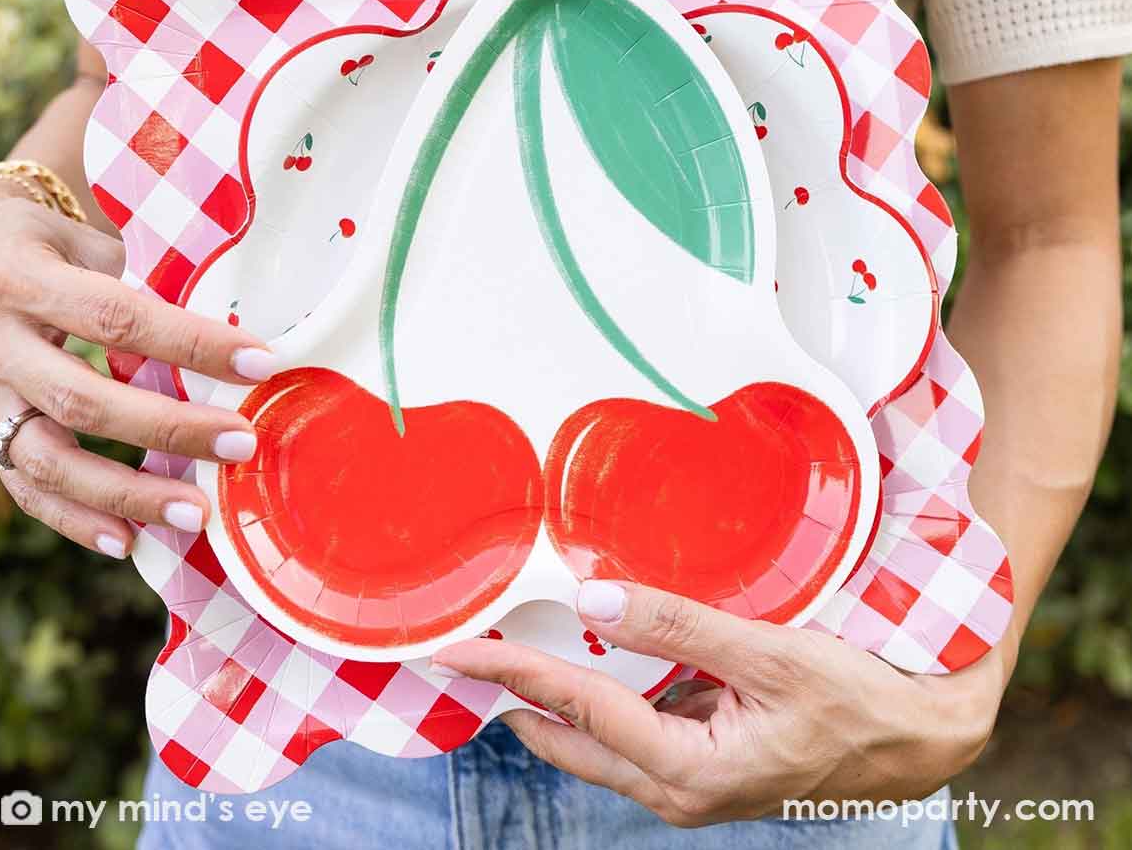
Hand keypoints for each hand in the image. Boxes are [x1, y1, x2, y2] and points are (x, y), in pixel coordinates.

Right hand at [0, 188, 278, 558]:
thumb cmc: (34, 241)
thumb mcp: (77, 238)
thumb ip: (140, 276)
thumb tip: (230, 321)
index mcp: (19, 278)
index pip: (117, 318)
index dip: (191, 344)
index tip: (259, 363)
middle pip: (85, 400)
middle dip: (171, 429)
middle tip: (241, 443)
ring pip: (50, 461)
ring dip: (128, 494)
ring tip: (197, 513)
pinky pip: (26, 487)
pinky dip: (76, 520)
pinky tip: (127, 540)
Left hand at [430, 580, 1004, 826]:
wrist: (922, 740)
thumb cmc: (859, 701)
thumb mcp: (771, 654)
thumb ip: (680, 626)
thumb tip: (596, 596)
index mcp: (687, 772)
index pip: (578, 710)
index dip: (514, 672)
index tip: (461, 648)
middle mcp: (677, 788)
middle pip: (570, 738)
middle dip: (514, 694)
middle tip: (464, 650)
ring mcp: (689, 779)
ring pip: (596, 738)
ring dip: (552, 696)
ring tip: (507, 646)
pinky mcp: (704, 760)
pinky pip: (631, 728)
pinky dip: (597, 695)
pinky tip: (587, 656)